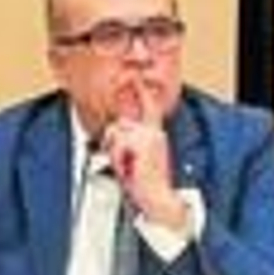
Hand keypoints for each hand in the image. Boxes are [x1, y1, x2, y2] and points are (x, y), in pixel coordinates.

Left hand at [102, 82, 186, 228]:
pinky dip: (115, 155)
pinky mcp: (137, 143)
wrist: (158, 196)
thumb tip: (119, 133)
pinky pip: (115, 143)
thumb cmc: (151, 180)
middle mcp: (152, 132)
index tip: (136, 78)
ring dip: (115, 150)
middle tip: (124, 160)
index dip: (142, 91)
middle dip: (115, 141)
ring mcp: (145, 137)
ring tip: (125, 164)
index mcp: (156, 134)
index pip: (149, 107)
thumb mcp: (145, 156)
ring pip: (115, 132)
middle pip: (121, 124)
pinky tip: (125, 165)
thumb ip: (134, 141)